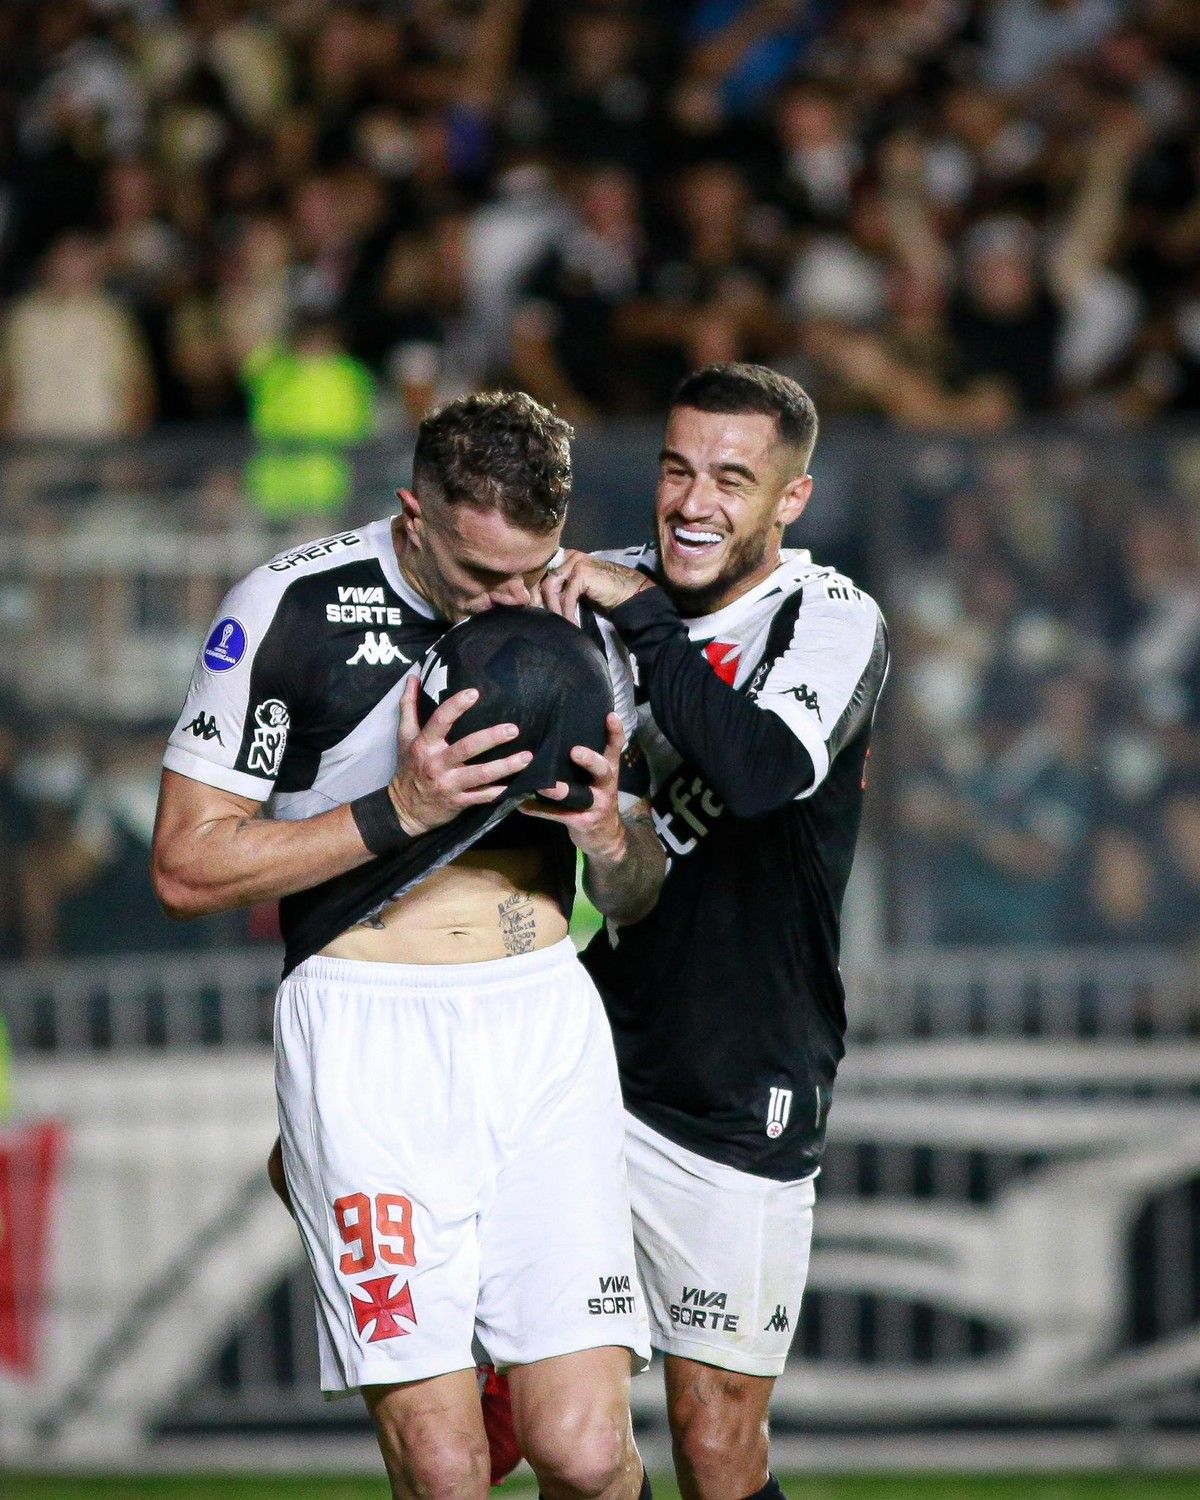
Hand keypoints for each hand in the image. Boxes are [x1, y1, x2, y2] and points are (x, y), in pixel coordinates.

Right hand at [388, 673, 533, 835]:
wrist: (405, 810)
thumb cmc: (408, 768)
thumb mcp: (404, 737)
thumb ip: (409, 706)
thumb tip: (413, 676)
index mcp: (424, 745)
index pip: (440, 721)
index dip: (456, 706)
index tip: (474, 693)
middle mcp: (437, 764)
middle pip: (466, 748)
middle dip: (491, 738)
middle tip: (513, 729)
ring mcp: (449, 784)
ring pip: (481, 774)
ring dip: (505, 766)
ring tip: (527, 757)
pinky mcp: (460, 801)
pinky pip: (484, 796)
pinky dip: (502, 791)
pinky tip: (520, 783)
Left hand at [520, 712, 626, 861]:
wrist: (605, 838)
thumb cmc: (596, 798)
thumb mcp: (598, 778)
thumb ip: (587, 760)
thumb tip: (555, 732)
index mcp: (609, 770)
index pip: (615, 748)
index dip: (615, 732)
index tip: (610, 716)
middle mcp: (605, 786)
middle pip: (602, 770)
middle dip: (589, 760)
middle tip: (575, 751)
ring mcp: (596, 805)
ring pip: (580, 796)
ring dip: (560, 790)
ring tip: (542, 785)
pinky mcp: (582, 822)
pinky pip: (559, 815)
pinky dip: (539, 810)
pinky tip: (522, 805)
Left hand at [537, 550, 651, 620]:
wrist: (630, 594)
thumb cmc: (606, 594)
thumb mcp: (579, 589)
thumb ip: (562, 587)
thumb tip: (541, 599)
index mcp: (568, 557)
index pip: (544, 571)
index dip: (537, 591)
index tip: (537, 609)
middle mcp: (570, 555)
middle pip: (544, 577)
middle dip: (540, 600)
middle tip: (542, 618)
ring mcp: (576, 562)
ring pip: (550, 586)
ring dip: (553, 608)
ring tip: (559, 623)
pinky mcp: (582, 572)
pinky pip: (566, 595)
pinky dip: (566, 612)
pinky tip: (571, 623)